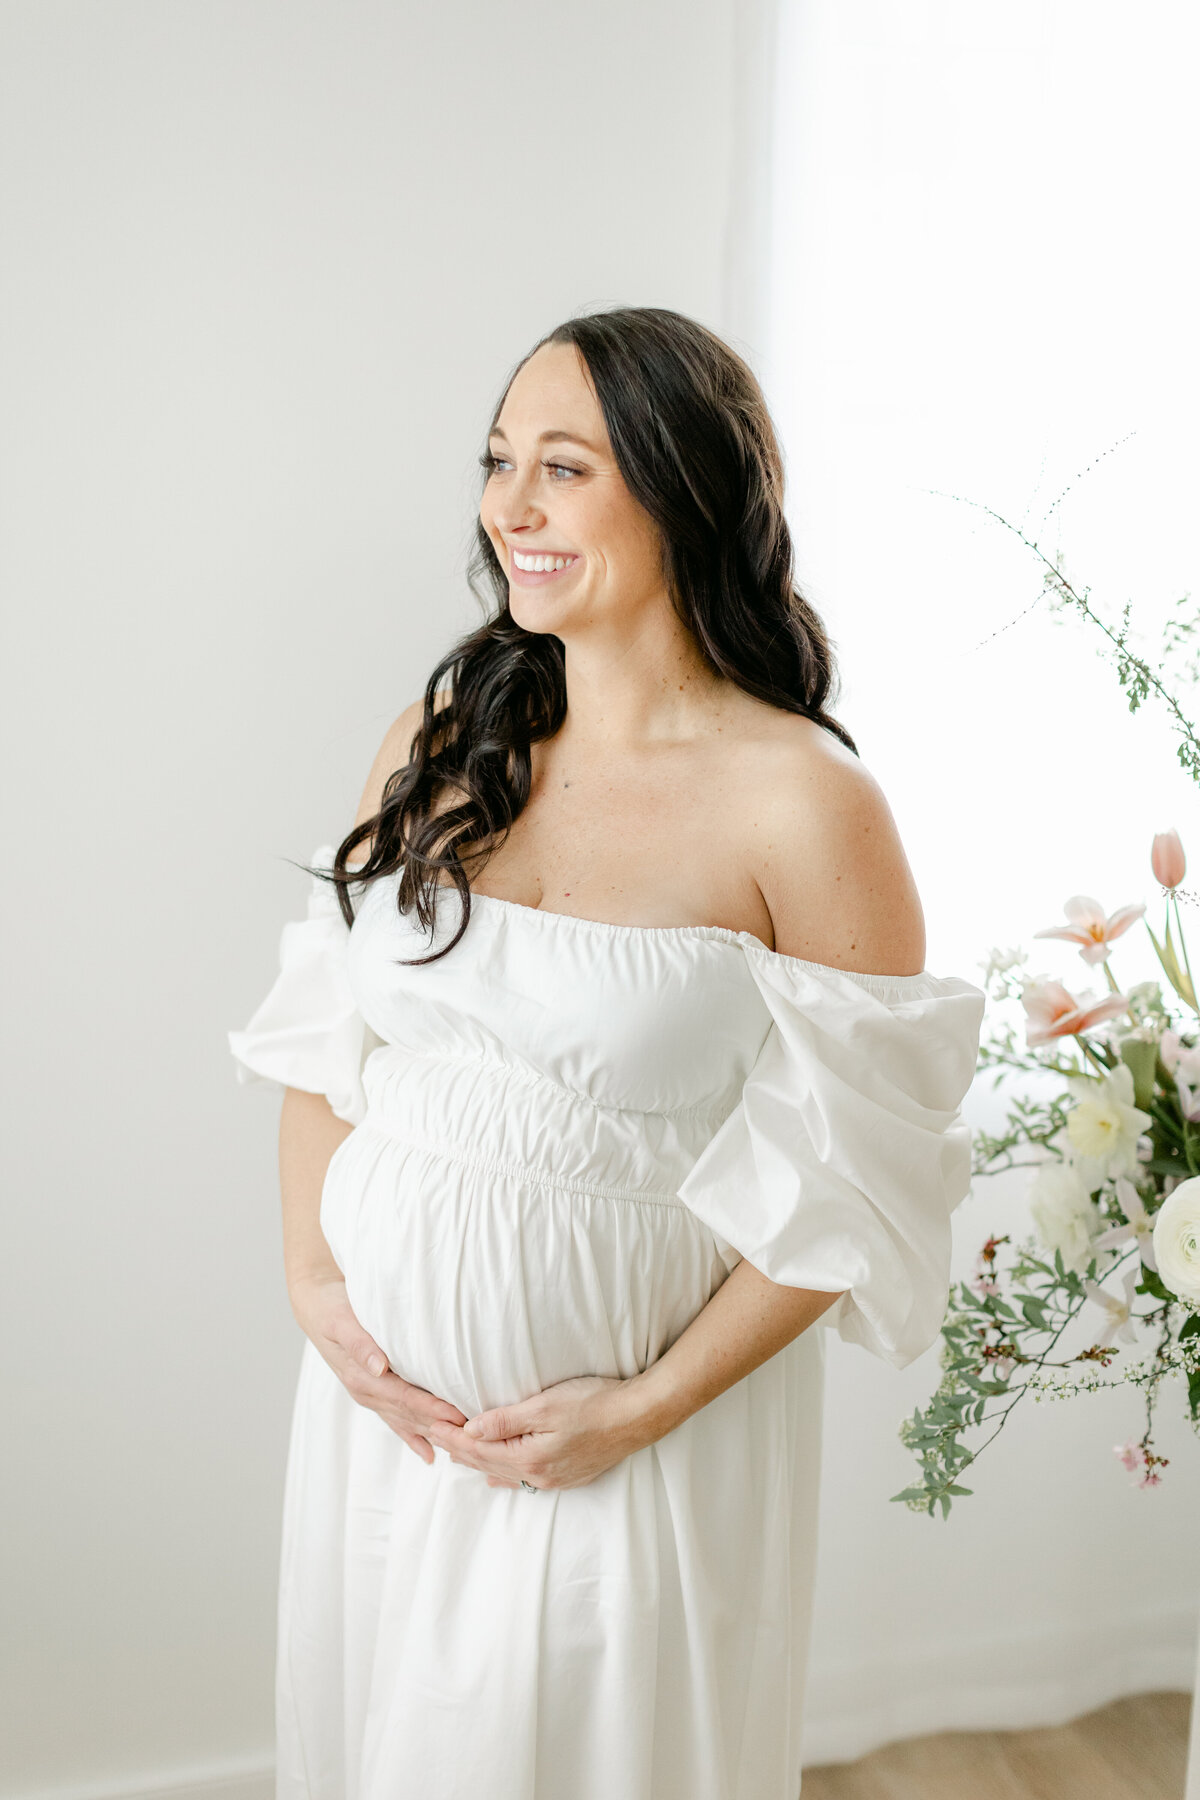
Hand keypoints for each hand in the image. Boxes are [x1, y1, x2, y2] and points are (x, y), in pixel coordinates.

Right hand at [290, 1273, 466, 1462]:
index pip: (403, 1397)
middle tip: (471, 1434)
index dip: (431, 1407)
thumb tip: (379, 1367)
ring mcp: (369, 1396)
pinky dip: (413, 1437)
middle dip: (439, 1425)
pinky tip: (428, 1454)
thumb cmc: (332, 1309)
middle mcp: (366, 1392)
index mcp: (361, 1377)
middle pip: (409, 1415)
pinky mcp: (373, 1393)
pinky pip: (395, 1421)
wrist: (316, 1307)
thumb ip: (361, 1344)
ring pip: (406, 1422)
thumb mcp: (341, 1321)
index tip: (457, 1415)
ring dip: (431, 1433)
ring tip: (459, 1446)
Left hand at [427, 1375, 650, 1490]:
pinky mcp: (567, 1476)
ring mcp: (554, 1479)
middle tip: (433, 1435)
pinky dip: (502, 1473)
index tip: (430, 1422)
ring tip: (455, 1452)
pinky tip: (495, 1475)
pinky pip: (523, 1480)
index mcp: (529, 1458)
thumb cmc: (595, 1403)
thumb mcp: (544, 1405)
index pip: (477, 1449)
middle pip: (486, 1464)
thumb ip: (505, 1420)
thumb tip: (469, 1430)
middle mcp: (538, 1476)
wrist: (639, 1417)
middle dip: (458, 1449)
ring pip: (504, 1473)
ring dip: (477, 1461)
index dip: (452, 1436)